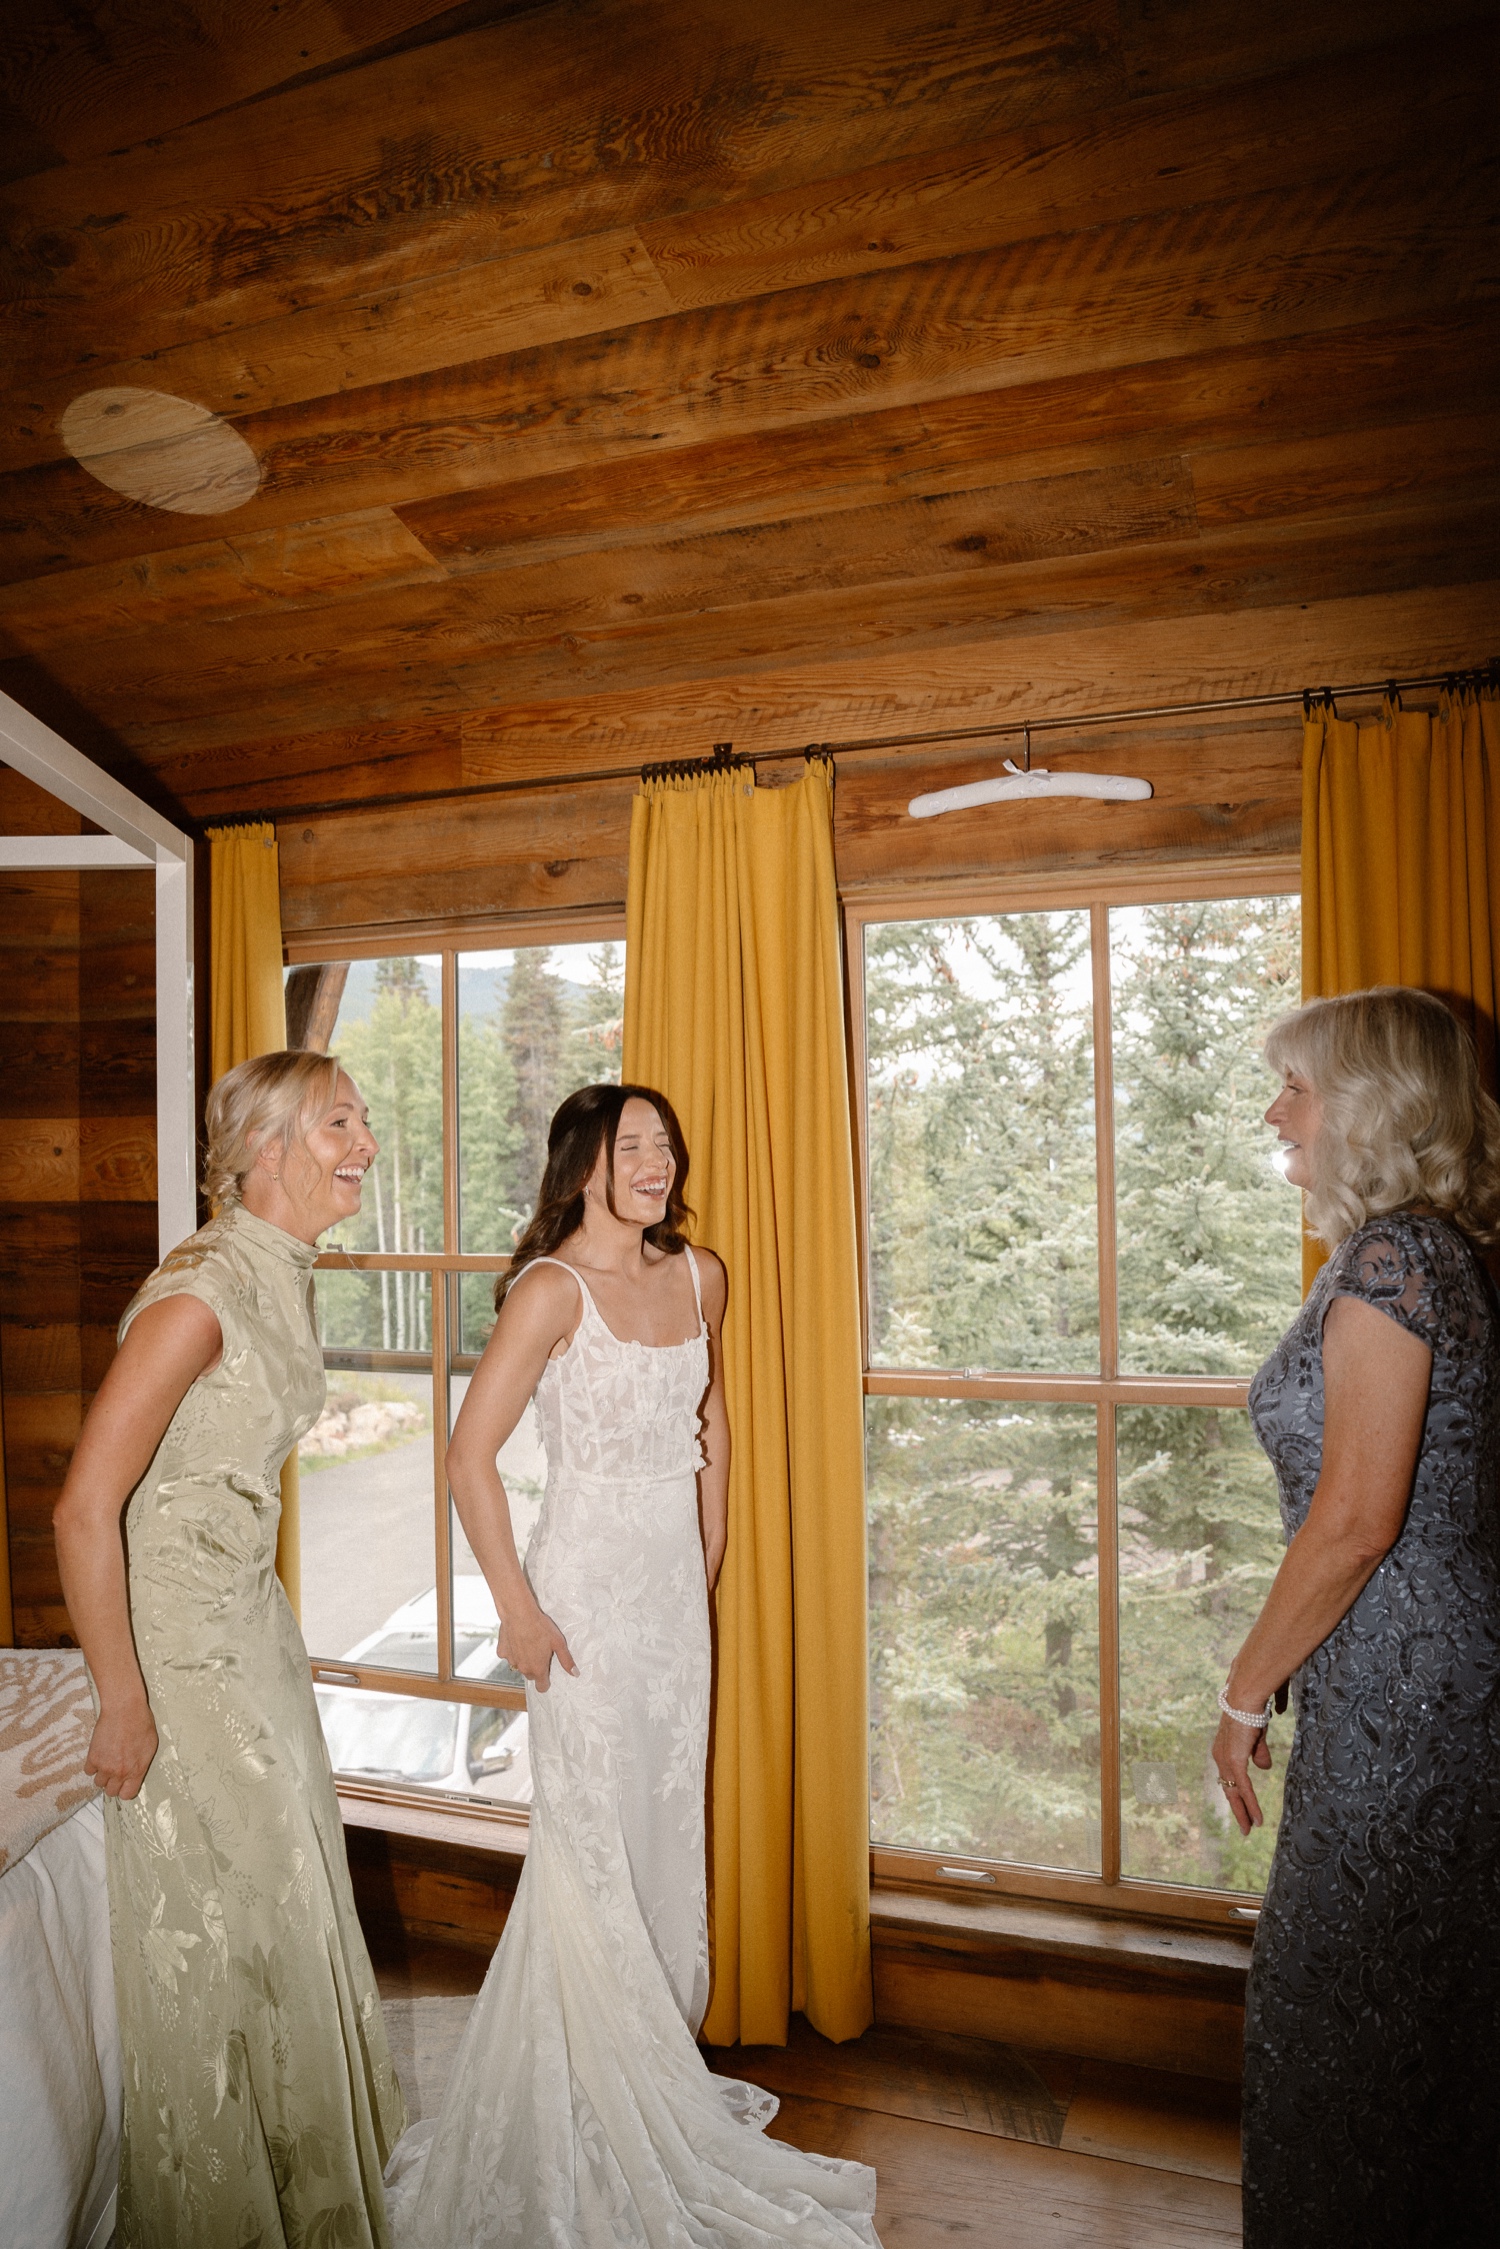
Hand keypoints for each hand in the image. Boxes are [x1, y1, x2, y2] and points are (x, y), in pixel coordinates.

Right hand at [85, 1700, 158, 1799]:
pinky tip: (99, 1755)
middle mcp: (120, 1772)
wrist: (124, 1710)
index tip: (124, 1785)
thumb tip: (135, 1772)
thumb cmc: (141, 1723)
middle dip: (113, 1784)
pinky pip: (89, 1771)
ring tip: (107, 1762)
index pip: (127, 1794)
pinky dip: (93, 1765)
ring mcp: (105, 1766)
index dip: (125, 1790)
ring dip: (102, 1775)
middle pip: (111, 1792)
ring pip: (98, 1783)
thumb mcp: (150, 1746)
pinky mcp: (92, 1758)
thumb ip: (141, 1763)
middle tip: (115, 1772)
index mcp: (137, 1770)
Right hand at [498, 1596, 577, 1692]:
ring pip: (519, 1665)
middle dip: (535, 1667)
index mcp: (538, 1669)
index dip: (545, 1682)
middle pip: (530, 1675)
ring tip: (529, 1642)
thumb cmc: (541, 1627)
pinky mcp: (501, 1652)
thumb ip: (566, 1660)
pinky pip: (508, 1655)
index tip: (548, 1672)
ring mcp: (511, 1661)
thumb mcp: (558, 1643)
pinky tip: (517, 1638)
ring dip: (523, 1659)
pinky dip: (512, 1650)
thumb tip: (575, 1674)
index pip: (541, 1687)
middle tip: (540, 1651)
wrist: (519, 1614)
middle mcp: (523, 1668)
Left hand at [1212, 1711, 1272, 1837]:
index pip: (1229, 1779)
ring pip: (1235, 1793)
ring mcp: (1225, 1761)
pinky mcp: (1234, 1762)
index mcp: (1223, 1750)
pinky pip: (1244, 1789)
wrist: (1246, 1698)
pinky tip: (1257, 1820)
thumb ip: (1257, 1753)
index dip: (1237, 1795)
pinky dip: (1251, 1806)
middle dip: (1238, 1810)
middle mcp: (1220, 1757)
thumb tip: (1263, 1769)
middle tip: (1245, 1828)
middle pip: (1229, 1790)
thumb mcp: (1256, 1736)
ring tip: (1250, 1829)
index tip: (1243, 1810)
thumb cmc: (1251, 1712)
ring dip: (1244, 1813)